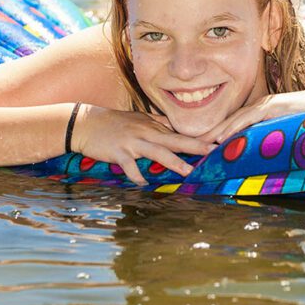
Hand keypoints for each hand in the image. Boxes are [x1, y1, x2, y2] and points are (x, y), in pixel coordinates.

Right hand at [70, 105, 214, 185]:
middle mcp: (146, 132)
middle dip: (195, 147)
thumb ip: (157, 125)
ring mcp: (133, 142)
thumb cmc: (114, 123)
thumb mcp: (138, 120)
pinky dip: (136, 176)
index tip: (217, 142)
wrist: (86, 122)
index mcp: (152, 126)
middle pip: (174, 140)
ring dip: (173, 162)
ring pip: (157, 152)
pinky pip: (130, 166)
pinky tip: (143, 184)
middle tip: (214, 152)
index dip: (198, 139)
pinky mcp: (118, 152)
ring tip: (188, 172)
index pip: (179, 134)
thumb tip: (175, 130)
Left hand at [202, 90, 304, 143]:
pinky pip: (249, 118)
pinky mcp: (272, 107)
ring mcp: (265, 105)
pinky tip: (222, 137)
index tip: (204, 145)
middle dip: (212, 132)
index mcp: (261, 111)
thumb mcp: (285, 130)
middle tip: (195, 145)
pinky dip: (234, 128)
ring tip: (203, 143)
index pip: (235, 122)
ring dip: (218, 131)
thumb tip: (261, 154)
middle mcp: (259, 106)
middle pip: (231, 120)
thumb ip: (272, 137)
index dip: (219, 133)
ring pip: (236, 119)